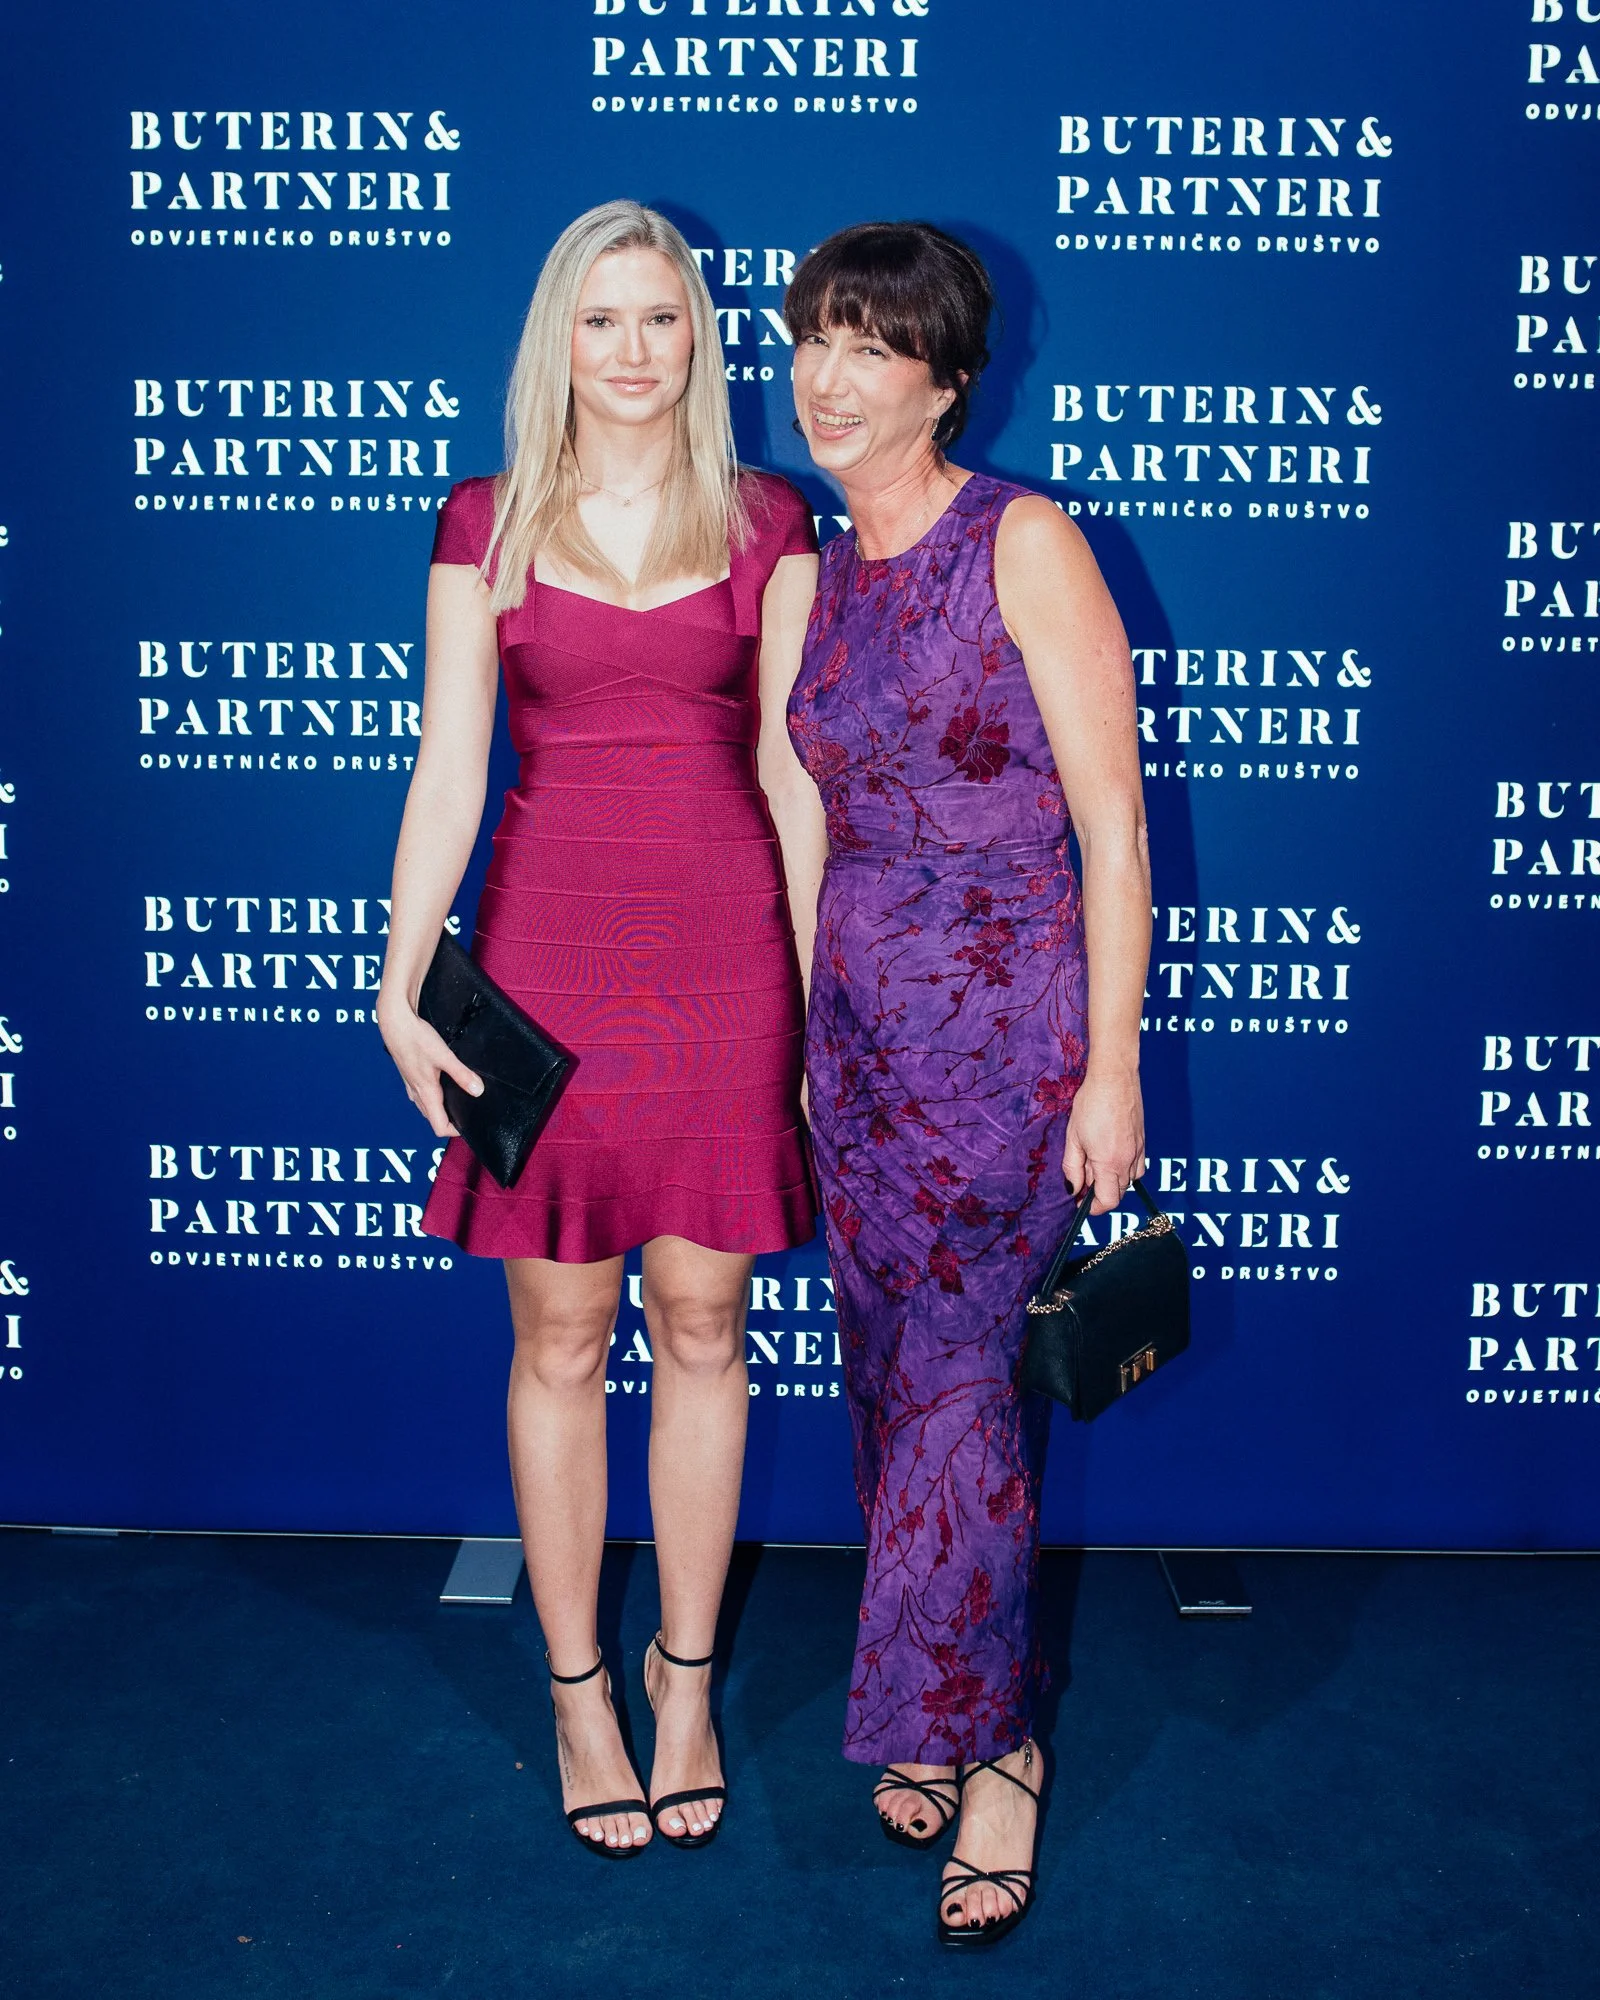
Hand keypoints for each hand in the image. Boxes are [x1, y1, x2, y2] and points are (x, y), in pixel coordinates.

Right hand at [377, 997, 482, 1138]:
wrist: (395, 1023)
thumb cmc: (416, 1038)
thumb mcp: (444, 1056)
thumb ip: (462, 1074)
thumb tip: (478, 1090)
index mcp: (426, 1093)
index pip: (439, 1127)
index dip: (455, 1131)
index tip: (469, 1126)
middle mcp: (416, 1093)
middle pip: (433, 1119)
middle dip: (450, 1121)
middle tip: (467, 1114)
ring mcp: (411, 1085)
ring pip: (427, 1107)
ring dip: (441, 1110)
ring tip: (458, 1102)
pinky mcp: (410, 1076)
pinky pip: (422, 1095)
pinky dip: (434, 1098)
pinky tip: (443, 1085)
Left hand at [1062, 1067, 1144, 1214]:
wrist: (1114, 1078)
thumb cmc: (1091, 1103)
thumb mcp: (1073, 1137)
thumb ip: (1072, 1167)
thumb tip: (1073, 1189)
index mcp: (1109, 1163)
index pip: (1107, 1201)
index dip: (1093, 1207)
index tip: (1080, 1203)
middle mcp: (1128, 1160)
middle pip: (1119, 1193)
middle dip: (1100, 1193)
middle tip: (1082, 1180)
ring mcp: (1138, 1150)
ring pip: (1129, 1180)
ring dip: (1113, 1181)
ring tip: (1095, 1164)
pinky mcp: (1143, 1141)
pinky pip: (1137, 1166)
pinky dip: (1125, 1169)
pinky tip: (1110, 1155)